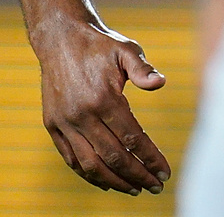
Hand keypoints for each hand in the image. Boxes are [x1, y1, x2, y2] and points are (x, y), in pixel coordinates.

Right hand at [33, 18, 169, 193]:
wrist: (61, 40)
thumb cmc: (101, 45)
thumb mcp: (127, 50)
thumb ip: (143, 69)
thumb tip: (161, 83)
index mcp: (103, 99)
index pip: (132, 138)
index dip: (149, 158)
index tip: (165, 172)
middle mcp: (82, 116)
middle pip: (113, 157)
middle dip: (137, 175)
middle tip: (156, 186)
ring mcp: (64, 123)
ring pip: (89, 164)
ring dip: (113, 181)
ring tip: (134, 189)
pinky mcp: (52, 126)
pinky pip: (71, 158)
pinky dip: (88, 173)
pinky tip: (106, 180)